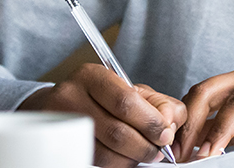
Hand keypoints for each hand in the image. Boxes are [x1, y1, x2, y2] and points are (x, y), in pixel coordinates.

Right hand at [19, 63, 185, 166]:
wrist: (63, 107)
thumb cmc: (105, 98)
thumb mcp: (133, 90)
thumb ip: (159, 103)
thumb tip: (170, 124)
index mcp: (92, 76)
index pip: (126, 102)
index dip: (150, 122)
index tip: (165, 134)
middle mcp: (71, 97)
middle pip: (116, 131)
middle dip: (145, 145)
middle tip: (158, 150)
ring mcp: (64, 124)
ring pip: (106, 153)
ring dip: (133, 158)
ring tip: (143, 153)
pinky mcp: (63, 145)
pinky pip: (98, 162)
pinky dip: (119, 163)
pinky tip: (125, 156)